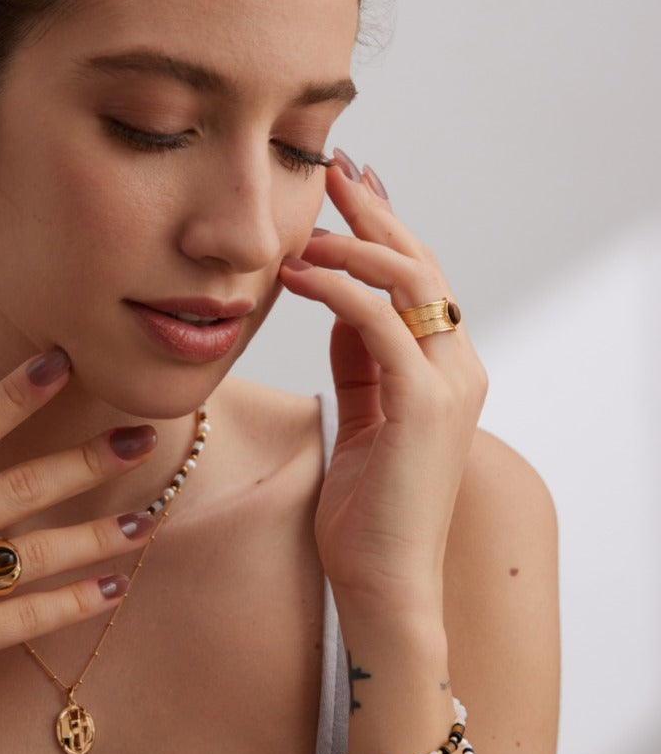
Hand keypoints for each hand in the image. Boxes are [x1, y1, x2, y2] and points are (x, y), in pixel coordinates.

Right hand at [0, 352, 159, 753]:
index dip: (14, 395)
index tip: (61, 362)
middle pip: (17, 487)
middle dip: (86, 461)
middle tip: (142, 438)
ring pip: (34, 554)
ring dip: (97, 537)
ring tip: (145, 523)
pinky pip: (25, 618)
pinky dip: (72, 603)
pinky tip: (111, 589)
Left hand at [279, 152, 487, 626]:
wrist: (385, 584)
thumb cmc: (367, 510)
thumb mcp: (361, 415)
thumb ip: (359, 360)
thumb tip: (337, 300)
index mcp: (447, 370)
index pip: (419, 278)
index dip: (383, 227)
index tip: (344, 186)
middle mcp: (459, 368)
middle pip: (420, 265)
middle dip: (373, 212)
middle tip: (329, 169)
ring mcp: (448, 385)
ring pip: (408, 281)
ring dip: (351, 242)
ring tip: (301, 226)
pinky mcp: (424, 405)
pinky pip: (377, 322)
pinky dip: (336, 287)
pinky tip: (295, 272)